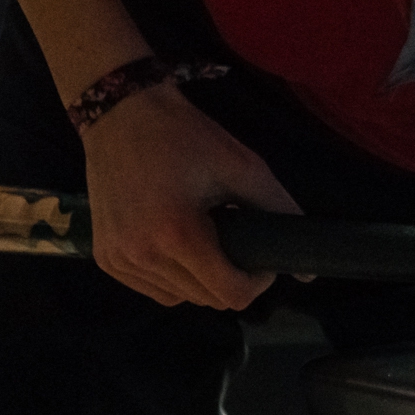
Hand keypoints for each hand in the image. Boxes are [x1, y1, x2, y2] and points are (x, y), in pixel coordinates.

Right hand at [79, 81, 299, 309]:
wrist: (120, 114)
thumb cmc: (185, 137)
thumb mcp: (243, 167)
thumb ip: (280, 212)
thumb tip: (309, 271)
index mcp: (177, 235)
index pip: (230, 295)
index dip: (257, 283)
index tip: (261, 259)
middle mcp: (142, 255)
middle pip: (208, 300)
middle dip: (231, 279)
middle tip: (236, 242)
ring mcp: (119, 260)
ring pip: (180, 299)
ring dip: (202, 280)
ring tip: (206, 239)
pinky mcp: (105, 259)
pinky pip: (154, 289)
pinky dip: (173, 279)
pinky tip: (178, 246)